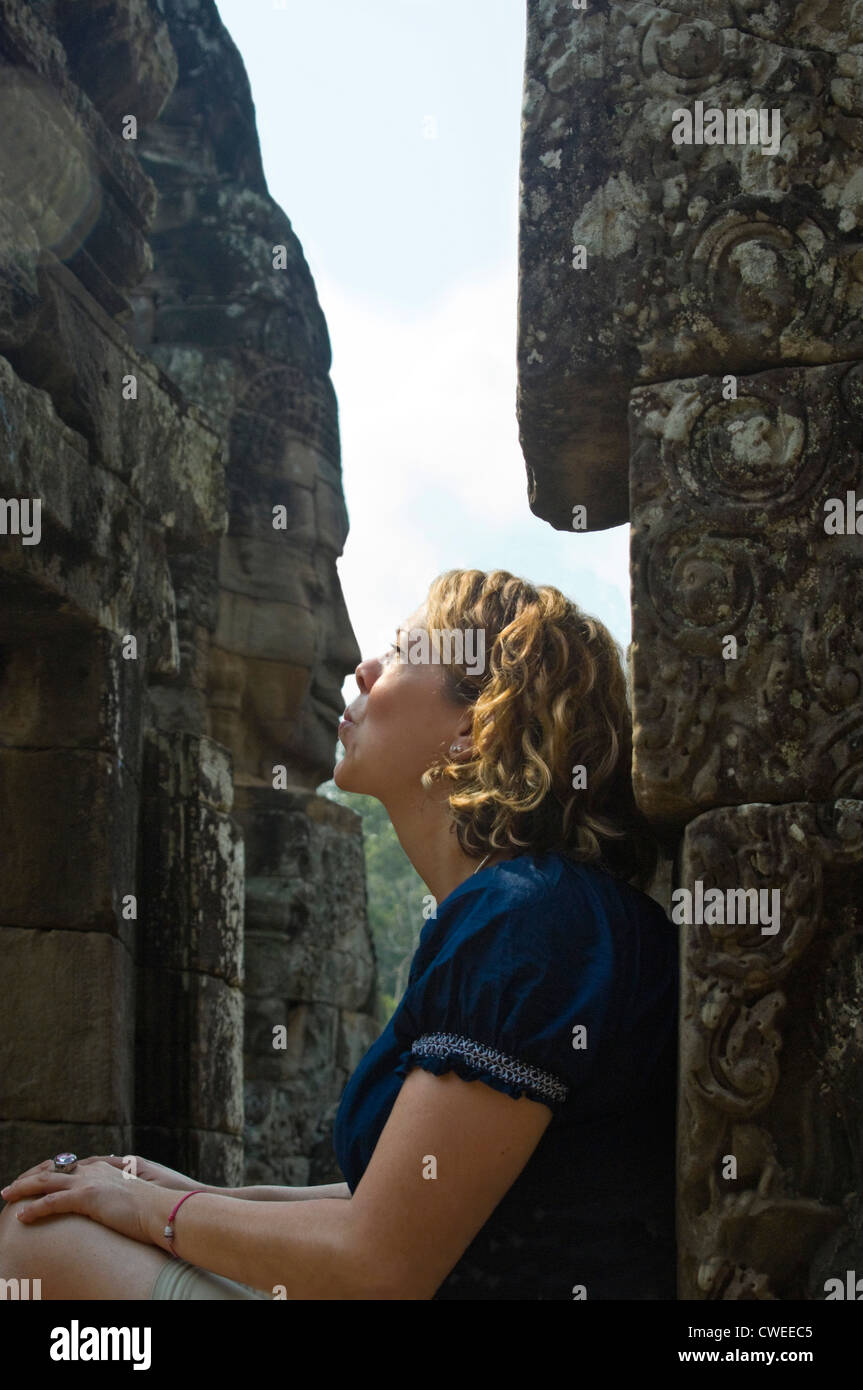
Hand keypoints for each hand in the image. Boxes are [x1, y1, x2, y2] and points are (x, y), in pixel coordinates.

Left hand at [0, 1159, 163, 1246]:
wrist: (162, 1209)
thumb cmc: (151, 1209)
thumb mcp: (130, 1197)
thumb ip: (116, 1195)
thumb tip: (110, 1204)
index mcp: (104, 1169)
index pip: (69, 1167)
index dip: (49, 1171)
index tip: (36, 1178)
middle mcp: (94, 1171)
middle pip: (53, 1169)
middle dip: (30, 1176)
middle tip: (13, 1185)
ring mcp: (89, 1183)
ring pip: (46, 1182)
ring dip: (23, 1188)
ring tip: (7, 1194)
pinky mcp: (87, 1198)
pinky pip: (52, 1202)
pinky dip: (34, 1209)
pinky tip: (22, 1217)